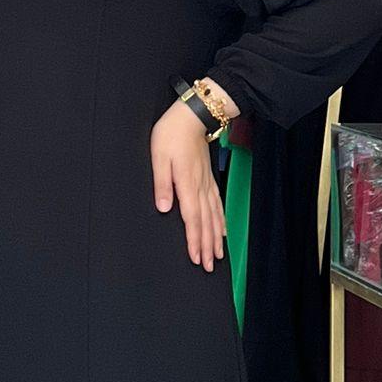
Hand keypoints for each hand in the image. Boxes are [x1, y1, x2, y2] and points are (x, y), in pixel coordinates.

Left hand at [151, 101, 226, 272]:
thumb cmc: (172, 134)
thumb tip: (163, 207)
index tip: (197, 258)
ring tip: (218, 255)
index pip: (191, 218)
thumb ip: (162, 183)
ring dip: (215, 237)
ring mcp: (207, 183)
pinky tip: (222, 231)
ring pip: (214, 216)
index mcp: (187, 183)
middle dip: (207, 246)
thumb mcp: (159, 156)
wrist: (193, 115)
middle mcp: (200, 187)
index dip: (194, 240)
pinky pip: (218, 204)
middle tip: (209, 266)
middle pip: (205, 222)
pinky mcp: (209, 178)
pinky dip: (220, 220)